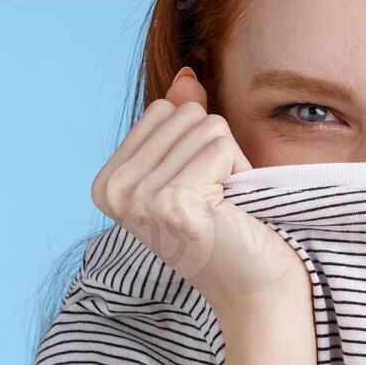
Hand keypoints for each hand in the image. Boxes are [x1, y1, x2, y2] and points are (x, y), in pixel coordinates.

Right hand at [91, 68, 306, 310]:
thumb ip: (183, 120)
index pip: (162, 110)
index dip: (195, 144)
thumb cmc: (230, 229)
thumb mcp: (195, 168)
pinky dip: (240, 173)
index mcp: (108, 183)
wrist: (256, 290)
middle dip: (213, 150)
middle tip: (215, 202)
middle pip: (184, 113)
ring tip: (224, 207)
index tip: (196, 192)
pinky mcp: (174, 203)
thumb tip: (187, 74)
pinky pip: (221, 145)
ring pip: (205, 124)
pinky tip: (232, 212)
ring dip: (230, 163)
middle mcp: (115, 192)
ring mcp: (141, 199)